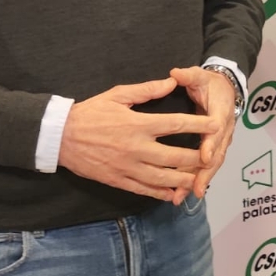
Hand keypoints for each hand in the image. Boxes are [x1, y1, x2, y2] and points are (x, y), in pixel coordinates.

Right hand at [57, 78, 219, 203]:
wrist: (60, 137)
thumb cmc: (90, 112)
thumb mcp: (118, 95)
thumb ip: (147, 90)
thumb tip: (172, 81)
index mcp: (138, 124)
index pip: (176, 125)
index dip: (199, 125)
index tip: (216, 125)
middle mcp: (136, 147)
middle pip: (174, 156)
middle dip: (196, 158)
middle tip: (212, 157)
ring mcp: (127, 167)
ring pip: (162, 178)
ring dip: (183, 180)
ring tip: (198, 180)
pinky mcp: (118, 180)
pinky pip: (144, 189)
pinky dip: (160, 193)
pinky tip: (173, 194)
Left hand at [170, 66, 237, 198]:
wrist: (226, 89)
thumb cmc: (209, 84)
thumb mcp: (200, 75)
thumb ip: (189, 75)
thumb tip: (176, 73)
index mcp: (220, 112)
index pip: (217, 130)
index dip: (211, 144)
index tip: (204, 157)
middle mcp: (224, 130)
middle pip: (217, 154)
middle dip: (206, 172)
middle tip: (195, 188)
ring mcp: (221, 141)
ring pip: (213, 164)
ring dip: (201, 180)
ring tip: (185, 196)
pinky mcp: (215, 148)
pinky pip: (208, 166)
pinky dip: (198, 179)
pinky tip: (184, 193)